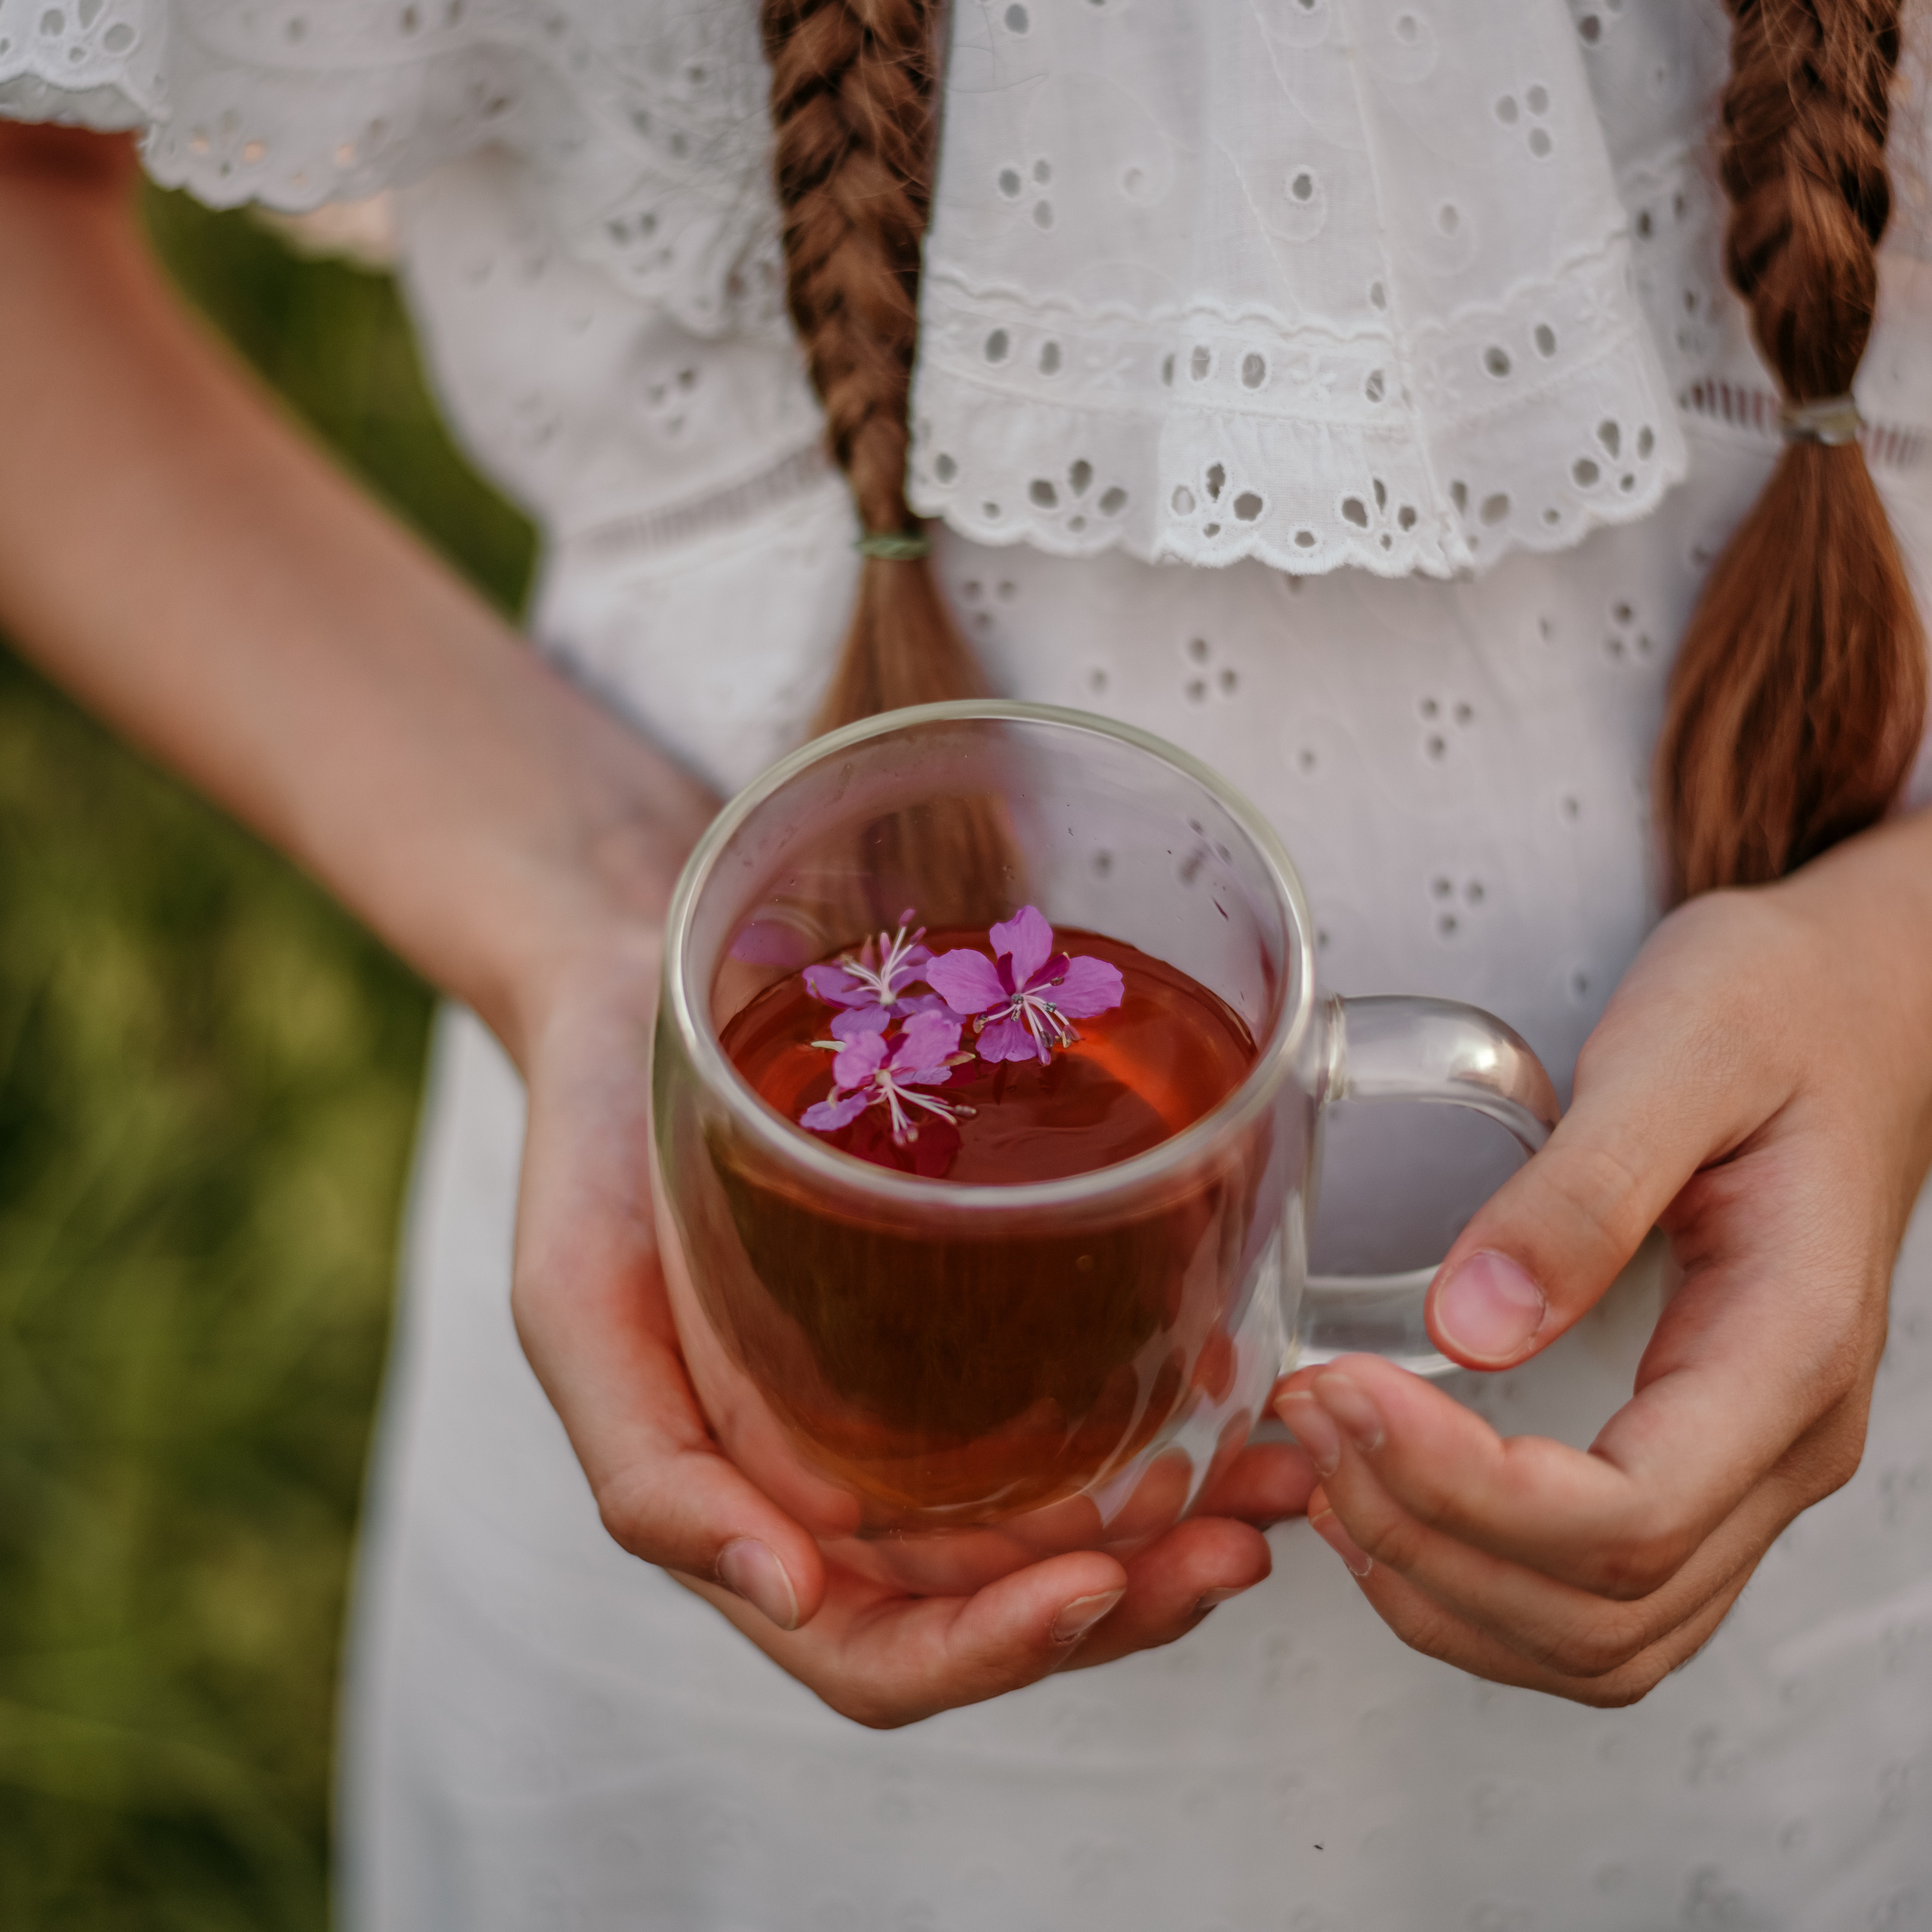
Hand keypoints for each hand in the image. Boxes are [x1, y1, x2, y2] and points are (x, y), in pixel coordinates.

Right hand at [509, 927, 1317, 1728]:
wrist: (650, 992)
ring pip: (1071, 1517)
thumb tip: (786, 1593)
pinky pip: (1088, 1390)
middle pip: (1009, 1602)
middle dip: (1138, 1595)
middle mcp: (854, 1485)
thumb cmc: (594, 1156)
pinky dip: (1176, 1409)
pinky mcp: (980, 1306)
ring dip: (1184, 1519)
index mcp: (757, 1515)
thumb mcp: (575, 1308)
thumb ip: (648, 1468)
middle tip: (1243, 1535)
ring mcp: (923, 1402)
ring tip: (1283, 1467)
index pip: (886, 1654)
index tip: (1102, 1582)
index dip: (996, 1651)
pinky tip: (1244, 1372)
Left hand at [1276, 810, 1931, 1702]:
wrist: (1853, 1011)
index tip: (1340, 1391)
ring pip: (1601, 1637)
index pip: (1629, 1516)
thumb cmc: (1781, 1014)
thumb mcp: (1681, 1058)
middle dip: (1427, 1539)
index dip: (1465, 1488)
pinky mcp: (1697, 1454)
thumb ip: (1582, 1191)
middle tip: (1309, 1418)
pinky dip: (1477, 1583)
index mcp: (1790, 1349)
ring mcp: (1746, 1464)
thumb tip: (1466, 1325)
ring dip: (1443, 1586)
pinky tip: (1387, 1503)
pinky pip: (1597, 1595)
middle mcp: (1782, 1443)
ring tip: (1325, 1471)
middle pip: (1604, 1607)